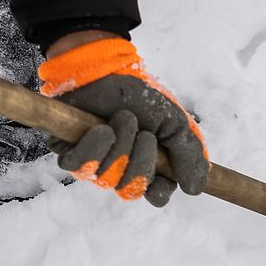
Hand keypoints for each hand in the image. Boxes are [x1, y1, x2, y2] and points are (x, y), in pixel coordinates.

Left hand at [38, 36, 208, 207]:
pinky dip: (93, 147)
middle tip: (143, 131)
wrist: (106, 70)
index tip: (161, 181)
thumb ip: (189, 154)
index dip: (158, 191)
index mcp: (149, 164)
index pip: (155, 195)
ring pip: (106, 179)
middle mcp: (121, 169)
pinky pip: (79, 167)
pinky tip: (100, 129)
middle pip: (130, 190)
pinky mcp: (71, 153)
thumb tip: (194, 190)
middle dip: (140, 159)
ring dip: (119, 145)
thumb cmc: (140, 95)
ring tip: (121, 118)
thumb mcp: (175, 122)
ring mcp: (95, 163)